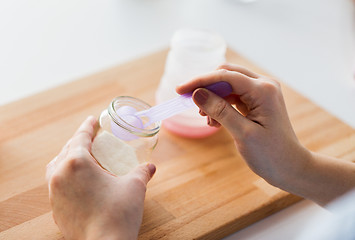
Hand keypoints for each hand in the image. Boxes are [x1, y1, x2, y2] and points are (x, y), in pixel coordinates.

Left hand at [46, 116, 155, 239]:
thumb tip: (151, 166)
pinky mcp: (55, 209)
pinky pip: (56, 185)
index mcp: (77, 163)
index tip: (92, 120)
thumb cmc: (119, 213)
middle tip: (90, 138)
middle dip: (78, 141)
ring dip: (68, 158)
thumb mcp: (134, 186)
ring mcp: (54, 193)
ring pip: (56, 167)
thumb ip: (142, 172)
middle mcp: (60, 175)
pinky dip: (66, 176)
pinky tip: (79, 182)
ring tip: (81, 157)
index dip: (88, 127)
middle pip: (66, 150)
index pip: (80, 138)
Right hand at [177, 64, 307, 186]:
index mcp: (263, 90)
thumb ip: (220, 110)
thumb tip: (197, 94)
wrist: (290, 168)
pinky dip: (221, 106)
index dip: (200, 81)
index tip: (180, 90)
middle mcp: (264, 85)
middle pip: (226, 75)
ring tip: (208, 121)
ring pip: (228, 86)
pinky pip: (233, 97)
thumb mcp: (243, 133)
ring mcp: (261, 93)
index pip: (225, 76)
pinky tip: (216, 123)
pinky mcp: (257, 102)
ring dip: (213, 99)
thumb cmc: (271, 154)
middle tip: (192, 106)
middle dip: (206, 88)